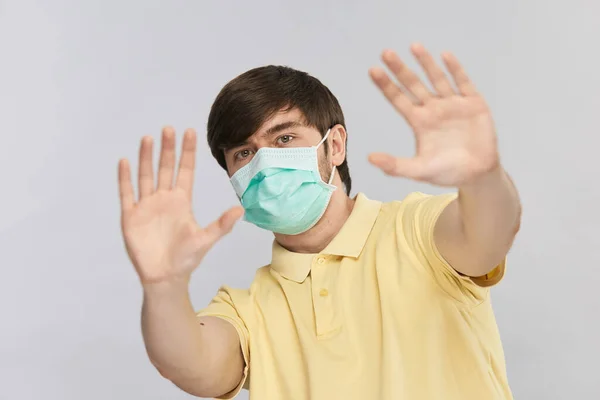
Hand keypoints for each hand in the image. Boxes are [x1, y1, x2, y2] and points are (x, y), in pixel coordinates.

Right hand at [118, 127, 243, 284]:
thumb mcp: (206, 239)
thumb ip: (222, 224)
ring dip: (146, 158)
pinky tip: (125, 161)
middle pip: (165, 168)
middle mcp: (164, 199)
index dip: (187, 152)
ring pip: (145, 176)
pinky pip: (127, 193)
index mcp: (182, 201)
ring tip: (148, 138)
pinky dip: (125, 178)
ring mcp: (147, 206)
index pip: (185, 170)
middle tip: (168, 128)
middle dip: (167, 149)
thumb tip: (241, 209)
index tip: (189, 132)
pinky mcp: (131, 216)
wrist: (164, 277)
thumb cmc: (186, 259)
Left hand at [368, 43, 499, 186]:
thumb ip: (395, 165)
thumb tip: (369, 158)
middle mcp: (433, 109)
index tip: (373, 70)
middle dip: (400, 69)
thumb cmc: (446, 173)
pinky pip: (463, 83)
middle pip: (413, 84)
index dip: (386, 85)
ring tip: (414, 46)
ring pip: (437, 79)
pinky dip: (455, 70)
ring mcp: (453, 104)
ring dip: (426, 63)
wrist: (477, 175)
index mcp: (419, 122)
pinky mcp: (473, 104)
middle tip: (386, 53)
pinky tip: (445, 56)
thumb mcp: (418, 170)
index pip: (399, 99)